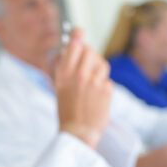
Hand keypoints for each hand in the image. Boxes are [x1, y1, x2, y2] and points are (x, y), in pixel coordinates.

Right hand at [54, 28, 111, 148]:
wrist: (78, 133)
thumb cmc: (67, 111)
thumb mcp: (59, 88)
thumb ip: (64, 68)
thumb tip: (68, 50)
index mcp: (64, 73)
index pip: (74, 44)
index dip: (78, 36)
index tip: (80, 32)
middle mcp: (78, 74)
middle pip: (90, 51)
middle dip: (90, 56)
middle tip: (87, 66)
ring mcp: (94, 81)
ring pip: (102, 64)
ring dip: (99, 70)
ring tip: (92, 85)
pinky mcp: (106, 89)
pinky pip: (107, 80)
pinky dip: (103, 86)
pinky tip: (97, 98)